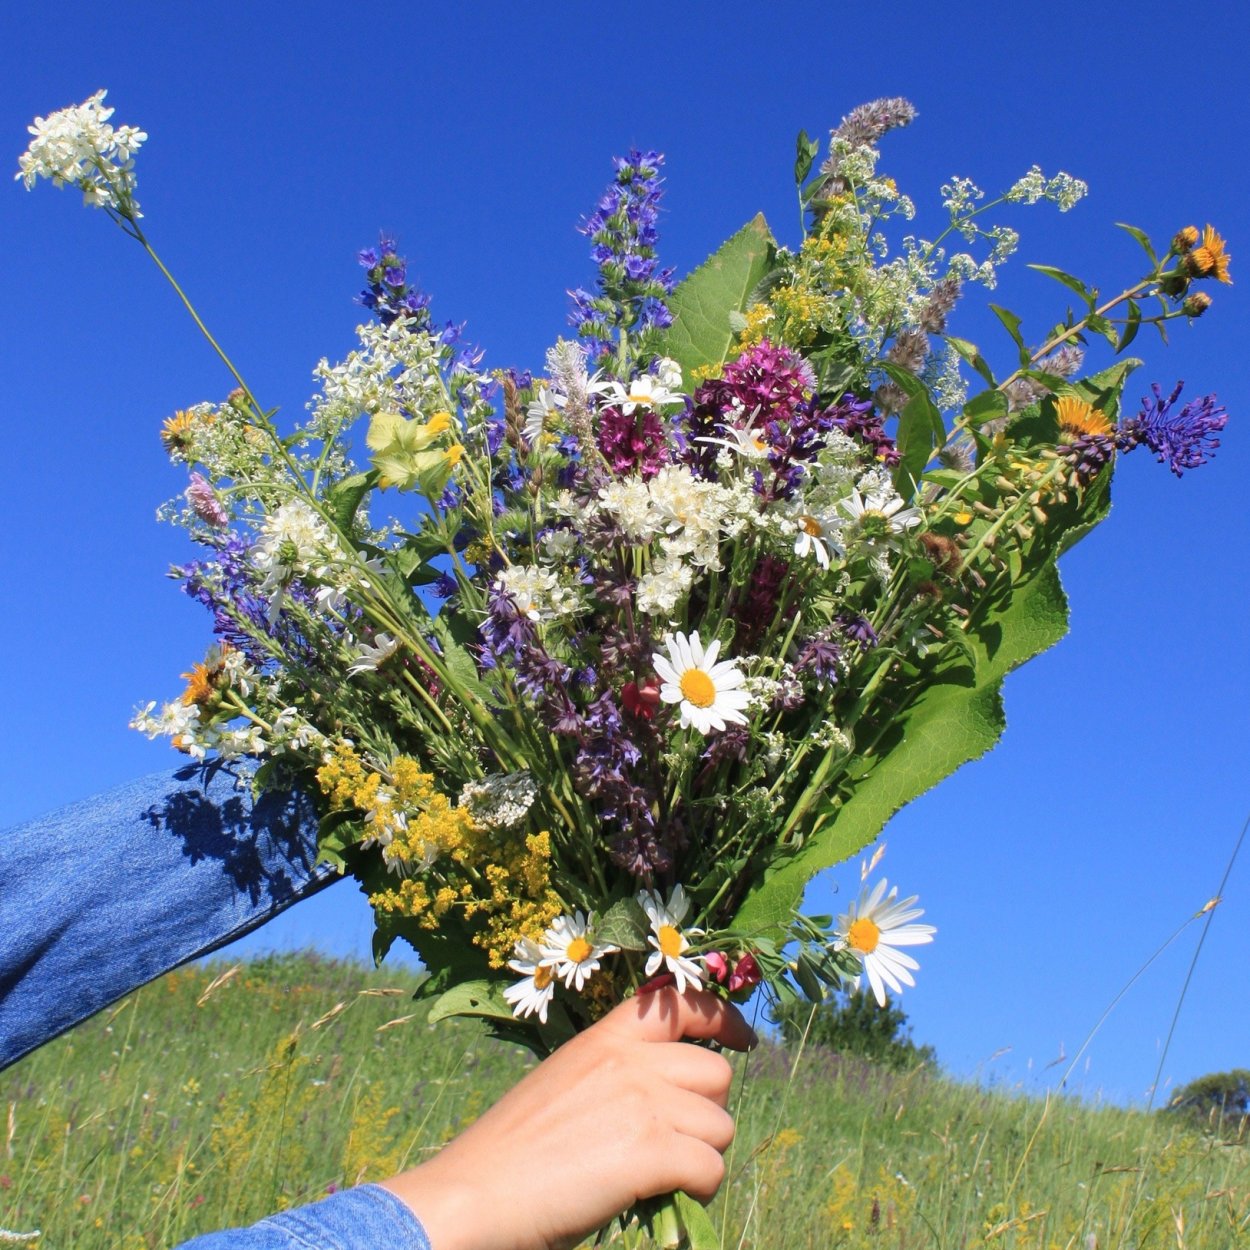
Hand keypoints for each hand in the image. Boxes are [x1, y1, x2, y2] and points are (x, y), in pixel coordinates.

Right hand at [379, 987, 756, 1249]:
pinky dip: (698, 1188)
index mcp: (605, 1038)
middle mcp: (630, 1060)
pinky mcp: (650, 1152)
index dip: (722, 1019)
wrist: (475, 1192)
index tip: (742, 1039)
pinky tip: (663, 1196)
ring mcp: (643, 1102)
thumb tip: (665, 1099)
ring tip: (663, 1177)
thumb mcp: (563, 1083)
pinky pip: (711, 1167)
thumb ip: (614, 1076)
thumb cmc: (510, 1151)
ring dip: (702, 1156)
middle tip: (676, 1143)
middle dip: (707, 1112)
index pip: (681, 1003)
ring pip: (720, 1125)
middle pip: (716, 1074)